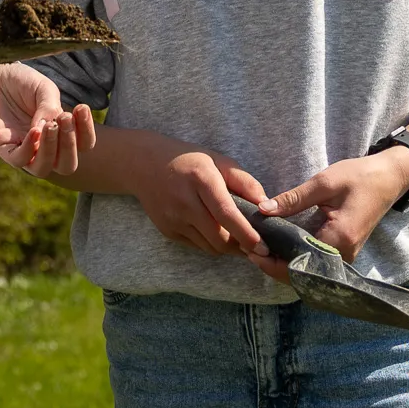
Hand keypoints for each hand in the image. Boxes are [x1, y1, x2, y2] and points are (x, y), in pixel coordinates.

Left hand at [0, 65, 95, 175]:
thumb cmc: (22, 83)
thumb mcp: (43, 88)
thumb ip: (50, 107)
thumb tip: (49, 129)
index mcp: (61, 134)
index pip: (83, 145)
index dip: (87, 131)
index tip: (81, 108)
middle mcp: (45, 147)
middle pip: (67, 165)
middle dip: (70, 144)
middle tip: (65, 118)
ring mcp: (24, 150)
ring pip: (43, 168)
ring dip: (51, 149)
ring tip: (50, 126)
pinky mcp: (3, 149)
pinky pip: (19, 160)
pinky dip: (28, 148)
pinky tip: (34, 130)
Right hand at [126, 132, 268, 257]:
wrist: (143, 164)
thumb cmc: (187, 160)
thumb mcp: (217, 160)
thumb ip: (243, 181)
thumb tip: (265, 204)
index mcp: (200, 179)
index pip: (226, 213)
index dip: (246, 233)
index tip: (263, 246)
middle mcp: (184, 201)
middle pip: (219, 237)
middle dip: (241, 246)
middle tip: (258, 246)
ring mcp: (173, 219)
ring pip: (209, 246)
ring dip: (228, 247)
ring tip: (240, 239)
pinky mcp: (167, 231)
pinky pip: (197, 245)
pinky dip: (211, 243)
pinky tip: (216, 232)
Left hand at [252, 148, 408, 272]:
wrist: (389, 177)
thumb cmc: (359, 177)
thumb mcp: (324, 183)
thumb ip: (293, 199)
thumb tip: (263, 209)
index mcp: (339, 238)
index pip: (300, 262)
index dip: (273, 262)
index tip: (251, 251)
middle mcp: (344, 254)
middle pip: (303, 272)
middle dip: (274, 265)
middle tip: (248, 250)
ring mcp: (345, 255)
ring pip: (309, 269)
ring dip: (284, 263)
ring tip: (259, 249)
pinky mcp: (343, 251)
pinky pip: (316, 261)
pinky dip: (296, 258)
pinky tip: (278, 247)